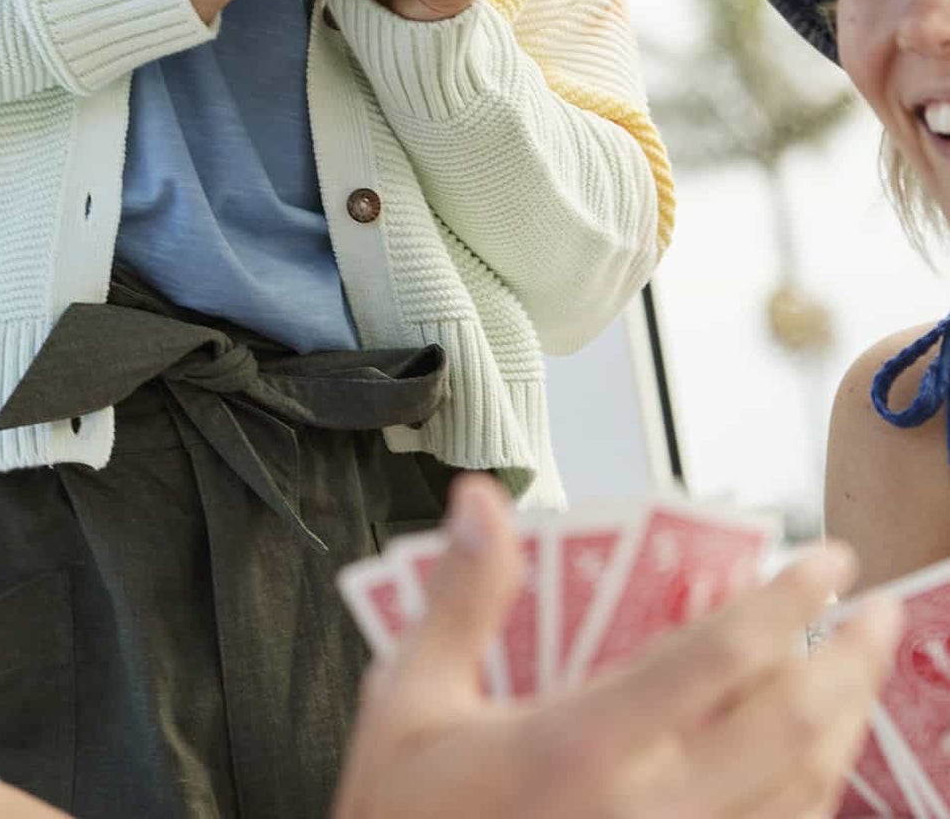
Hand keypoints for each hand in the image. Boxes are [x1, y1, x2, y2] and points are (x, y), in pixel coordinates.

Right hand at [332, 476, 900, 818]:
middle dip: (852, 660)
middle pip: (792, 726)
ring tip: (858, 676)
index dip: (789, 600)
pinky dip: (813, 797)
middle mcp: (650, 812)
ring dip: (845, 727)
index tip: (824, 558)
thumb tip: (482, 499)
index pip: (723, 656)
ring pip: (803, 795)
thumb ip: (461, 596)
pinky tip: (812, 765)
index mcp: (584, 746)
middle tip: (878, 609)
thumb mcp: (408, 701)